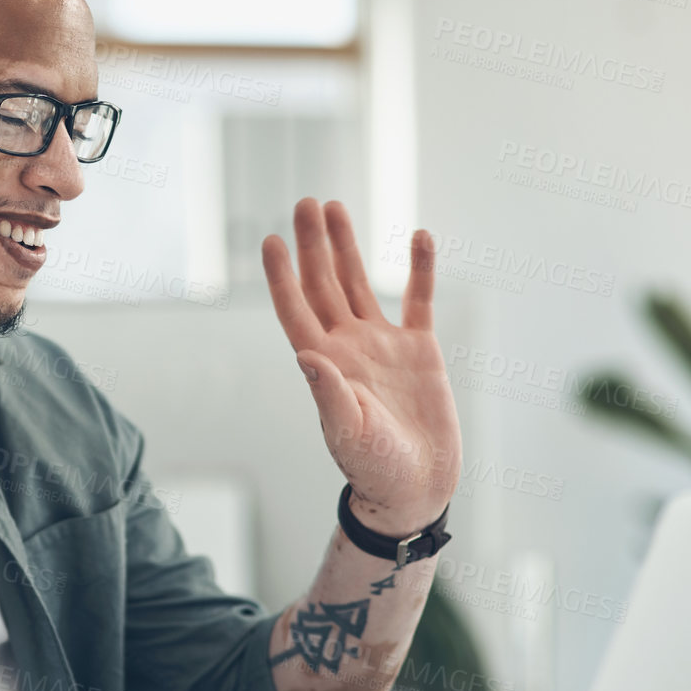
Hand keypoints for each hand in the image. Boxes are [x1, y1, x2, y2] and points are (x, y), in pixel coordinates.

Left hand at [262, 199, 461, 535]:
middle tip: (305, 203)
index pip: (296, 308)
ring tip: (335, 207)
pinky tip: (419, 236)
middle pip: (323, 284)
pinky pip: (418, 299)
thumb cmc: (374, 468)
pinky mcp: (419, 350)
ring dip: (347, 246)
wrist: (415, 487)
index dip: (282, 275)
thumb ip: (329, 393)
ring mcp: (382, 345)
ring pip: (359, 283)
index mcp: (324, 363)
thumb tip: (306, 355)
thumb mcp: (348, 432)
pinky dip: (420, 268)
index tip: (271, 239)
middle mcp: (348, 346)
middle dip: (313, 244)